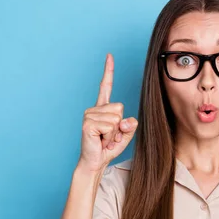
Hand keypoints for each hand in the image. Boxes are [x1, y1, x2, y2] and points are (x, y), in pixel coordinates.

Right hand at [77, 53, 137, 172]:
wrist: (96, 162)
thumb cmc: (108, 148)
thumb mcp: (125, 135)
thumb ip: (130, 125)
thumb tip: (126, 120)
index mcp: (103, 108)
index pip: (106, 86)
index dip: (108, 71)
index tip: (109, 56)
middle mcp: (94, 108)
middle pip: (120, 108)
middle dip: (120, 125)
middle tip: (110, 136)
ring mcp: (89, 114)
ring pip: (116, 118)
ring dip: (114, 133)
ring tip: (105, 139)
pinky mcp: (88, 123)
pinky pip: (110, 126)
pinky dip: (109, 136)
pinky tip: (100, 140)